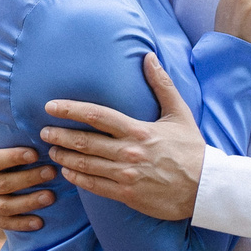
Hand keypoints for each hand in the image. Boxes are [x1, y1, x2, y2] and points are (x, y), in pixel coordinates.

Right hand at [0, 83, 55, 233]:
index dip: (12, 158)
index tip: (33, 153)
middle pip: (4, 184)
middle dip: (29, 179)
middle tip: (52, 171)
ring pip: (8, 206)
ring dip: (30, 202)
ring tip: (52, 196)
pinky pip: (7, 223)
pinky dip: (23, 223)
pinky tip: (40, 221)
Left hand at [39, 53, 206, 220]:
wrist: (207, 188)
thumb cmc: (192, 149)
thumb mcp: (180, 113)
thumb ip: (162, 85)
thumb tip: (148, 56)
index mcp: (139, 130)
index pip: (97, 116)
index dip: (70, 110)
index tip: (51, 107)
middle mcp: (129, 152)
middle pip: (85, 142)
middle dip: (60, 135)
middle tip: (43, 130)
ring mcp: (126, 175)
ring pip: (86, 165)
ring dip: (65, 156)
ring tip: (51, 149)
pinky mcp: (127, 194)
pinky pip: (95, 186)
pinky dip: (77, 178)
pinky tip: (67, 172)